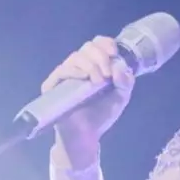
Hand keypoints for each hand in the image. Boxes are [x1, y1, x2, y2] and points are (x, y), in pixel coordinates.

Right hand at [42, 36, 134, 163]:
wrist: (87, 135)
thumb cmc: (102, 115)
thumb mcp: (121, 97)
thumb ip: (126, 81)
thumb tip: (120, 66)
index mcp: (96, 66)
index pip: (98, 44)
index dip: (106, 43)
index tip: (114, 53)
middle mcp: (80, 67)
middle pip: (88, 47)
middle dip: (101, 57)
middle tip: (107, 75)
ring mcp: (66, 75)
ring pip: (76, 57)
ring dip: (91, 66)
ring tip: (98, 82)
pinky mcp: (53, 85)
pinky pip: (62, 70)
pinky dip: (75, 71)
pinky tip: (84, 79)